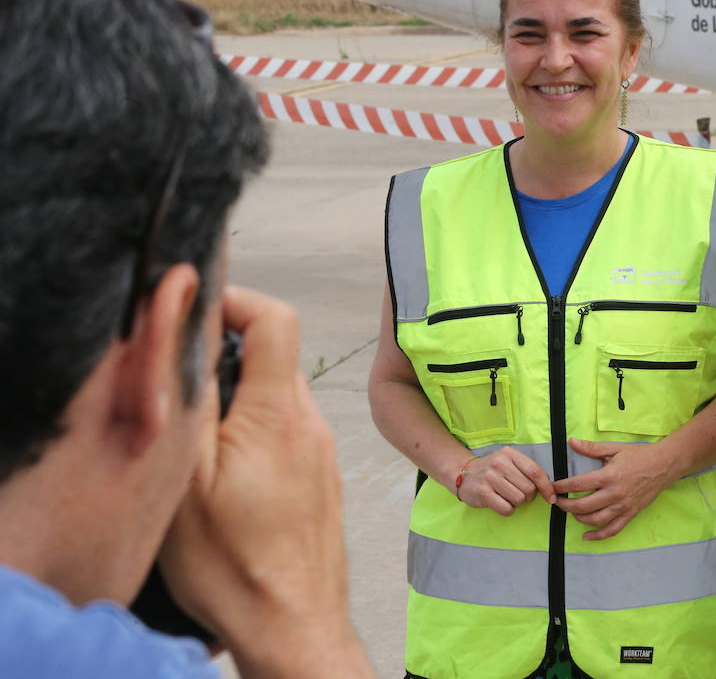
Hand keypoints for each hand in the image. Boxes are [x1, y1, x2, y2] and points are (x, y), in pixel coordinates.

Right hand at [159, 286, 368, 674]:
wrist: (294, 628)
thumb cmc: (236, 567)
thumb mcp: (188, 479)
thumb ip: (192, 400)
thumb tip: (187, 335)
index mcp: (279, 413)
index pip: (274, 317)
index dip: (233, 301)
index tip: (193, 315)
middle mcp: (311, 423)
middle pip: (273, 354)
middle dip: (223, 356)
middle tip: (180, 389)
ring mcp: (321, 451)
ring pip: (277, 395)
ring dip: (237, 399)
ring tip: (198, 441)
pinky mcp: (320, 477)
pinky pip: (287, 431)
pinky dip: (254, 433)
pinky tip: (226, 475)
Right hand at [457, 447, 554, 514]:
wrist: (463, 474)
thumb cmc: (491, 469)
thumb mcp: (509, 462)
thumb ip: (527, 469)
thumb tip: (548, 482)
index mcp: (510, 454)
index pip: (535, 471)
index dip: (546, 487)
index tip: (551, 497)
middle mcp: (500, 464)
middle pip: (529, 488)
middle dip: (528, 496)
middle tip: (519, 494)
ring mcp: (490, 478)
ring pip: (519, 499)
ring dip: (517, 503)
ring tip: (508, 497)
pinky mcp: (483, 493)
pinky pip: (506, 508)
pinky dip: (508, 509)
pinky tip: (501, 503)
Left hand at [551, 439, 673, 539]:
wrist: (663, 465)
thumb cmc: (638, 455)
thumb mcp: (614, 448)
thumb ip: (591, 448)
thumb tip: (571, 442)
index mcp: (609, 476)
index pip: (578, 485)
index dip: (562, 487)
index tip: (553, 487)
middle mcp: (615, 494)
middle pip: (583, 506)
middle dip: (566, 505)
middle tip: (558, 501)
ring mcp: (623, 506)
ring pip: (595, 520)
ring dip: (578, 518)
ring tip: (571, 511)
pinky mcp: (630, 514)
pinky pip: (612, 530)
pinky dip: (598, 536)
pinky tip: (586, 536)